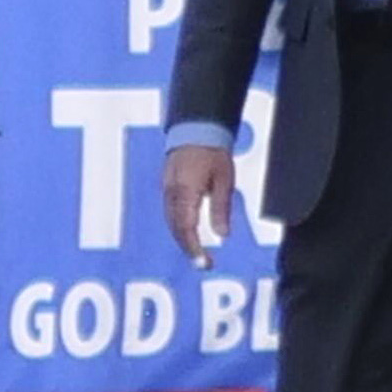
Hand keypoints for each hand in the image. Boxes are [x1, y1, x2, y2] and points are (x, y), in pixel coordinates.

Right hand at [165, 143, 238, 264]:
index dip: (194, 249)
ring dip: (182, 240)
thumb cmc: (213, 151)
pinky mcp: (167, 187)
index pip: (186, 229)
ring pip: (171, 223)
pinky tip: (188, 233)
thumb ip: (221, 209)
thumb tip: (222, 236)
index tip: (204, 263)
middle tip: (204, 264)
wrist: (196, 128)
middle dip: (188, 249)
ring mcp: (167, 190)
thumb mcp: (224, 180)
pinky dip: (178, 227)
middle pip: (176, 229)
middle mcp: (172, 194)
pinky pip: (170, 213)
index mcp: (185, 192)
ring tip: (197, 253)